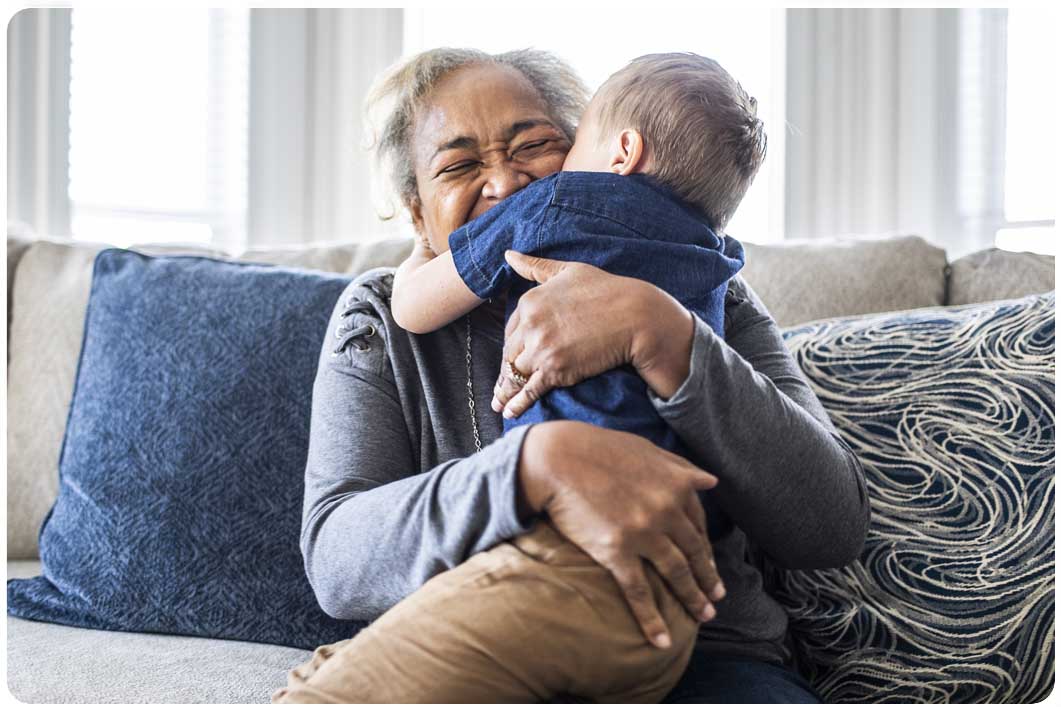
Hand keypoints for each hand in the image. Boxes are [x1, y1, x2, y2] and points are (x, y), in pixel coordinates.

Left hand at [493, 250, 694, 417]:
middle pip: (509, 354)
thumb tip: (508, 254)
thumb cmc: (607, 290)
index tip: (510, 358)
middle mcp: (531, 325)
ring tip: (498, 403)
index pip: (511, 330)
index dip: (512, 346)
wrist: (636, 316)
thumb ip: (535, 266)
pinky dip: (516, 404)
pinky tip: (508, 412)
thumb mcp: (568, 271)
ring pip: (514, 374)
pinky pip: (529, 390)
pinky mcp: (556, 370)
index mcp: (529, 301)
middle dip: (505, 372)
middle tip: (499, 388)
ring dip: (505, 391)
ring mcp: (542, 348)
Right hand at [519, 421, 726, 648]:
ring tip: (703, 615)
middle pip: (694, 552)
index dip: (706, 548)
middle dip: (707, 578)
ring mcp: (644, 533)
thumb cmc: (599, 449)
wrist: (557, 457)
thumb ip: (680, 467)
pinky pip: (639, 592)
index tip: (709, 564)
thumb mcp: (646, 450)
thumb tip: (711, 481)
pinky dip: (652, 619)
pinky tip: (661, 639)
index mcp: (676, 486)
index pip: (699, 525)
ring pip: (676, 573)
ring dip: (692, 598)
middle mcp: (666, 510)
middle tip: (716, 597)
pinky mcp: (617, 552)